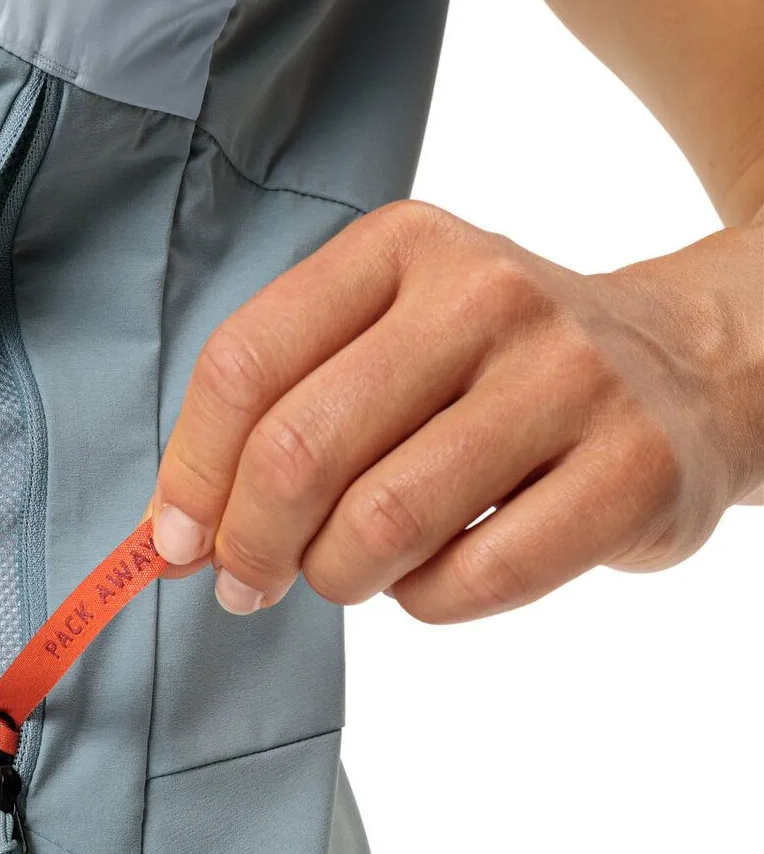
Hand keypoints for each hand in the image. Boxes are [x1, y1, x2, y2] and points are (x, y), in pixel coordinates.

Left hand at [149, 200, 763, 620]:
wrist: (685, 369)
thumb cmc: (497, 374)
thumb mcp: (386, 346)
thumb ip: (276, 421)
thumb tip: (169, 537)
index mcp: (400, 250)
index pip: (245, 364)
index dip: (192, 474)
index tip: (178, 543)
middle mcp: (484, 296)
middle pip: (300, 453)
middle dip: (253, 547)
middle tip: (253, 582)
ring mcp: (566, 379)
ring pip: (382, 524)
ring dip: (341, 578)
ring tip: (360, 568)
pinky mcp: (628, 470)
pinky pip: (472, 580)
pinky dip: (427, 603)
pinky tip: (442, 573)